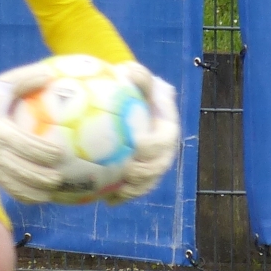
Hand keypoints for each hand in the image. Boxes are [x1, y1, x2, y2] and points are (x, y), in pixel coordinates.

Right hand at [0, 62, 69, 201]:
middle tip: (59, 177)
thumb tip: (50, 73)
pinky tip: (39, 198)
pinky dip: (22, 194)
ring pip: (11, 181)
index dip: (40, 150)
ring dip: (31, 189)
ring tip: (51, 192)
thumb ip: (25, 79)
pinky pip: (6, 186)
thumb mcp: (2, 84)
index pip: (21, 144)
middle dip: (38, 175)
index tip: (59, 153)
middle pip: (17, 168)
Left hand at [104, 61, 181, 203]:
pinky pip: (130, 188)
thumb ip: (137, 75)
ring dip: (134, 190)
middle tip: (128, 173)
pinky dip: (119, 196)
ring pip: (147, 182)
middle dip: (147, 173)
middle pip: (160, 166)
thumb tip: (128, 69)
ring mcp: (151, 163)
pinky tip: (104, 201)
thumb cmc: (129, 85)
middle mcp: (163, 149)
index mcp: (166, 127)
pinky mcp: (137, 174)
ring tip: (117, 194)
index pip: (165, 139)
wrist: (126, 99)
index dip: (154, 145)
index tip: (137, 144)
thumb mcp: (135, 76)